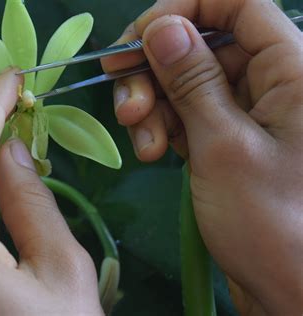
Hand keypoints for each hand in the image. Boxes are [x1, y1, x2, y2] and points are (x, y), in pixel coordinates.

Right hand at [102, 0, 302, 313]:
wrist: (291, 291)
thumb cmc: (273, 221)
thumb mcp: (223, 145)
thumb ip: (193, 80)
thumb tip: (162, 27)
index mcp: (294, 67)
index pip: (238, 5)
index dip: (184, 11)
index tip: (137, 40)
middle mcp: (275, 81)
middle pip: (203, 46)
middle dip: (157, 72)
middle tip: (127, 108)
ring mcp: (250, 111)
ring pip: (189, 83)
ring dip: (155, 107)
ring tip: (144, 146)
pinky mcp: (231, 137)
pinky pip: (190, 114)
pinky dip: (165, 128)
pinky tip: (154, 153)